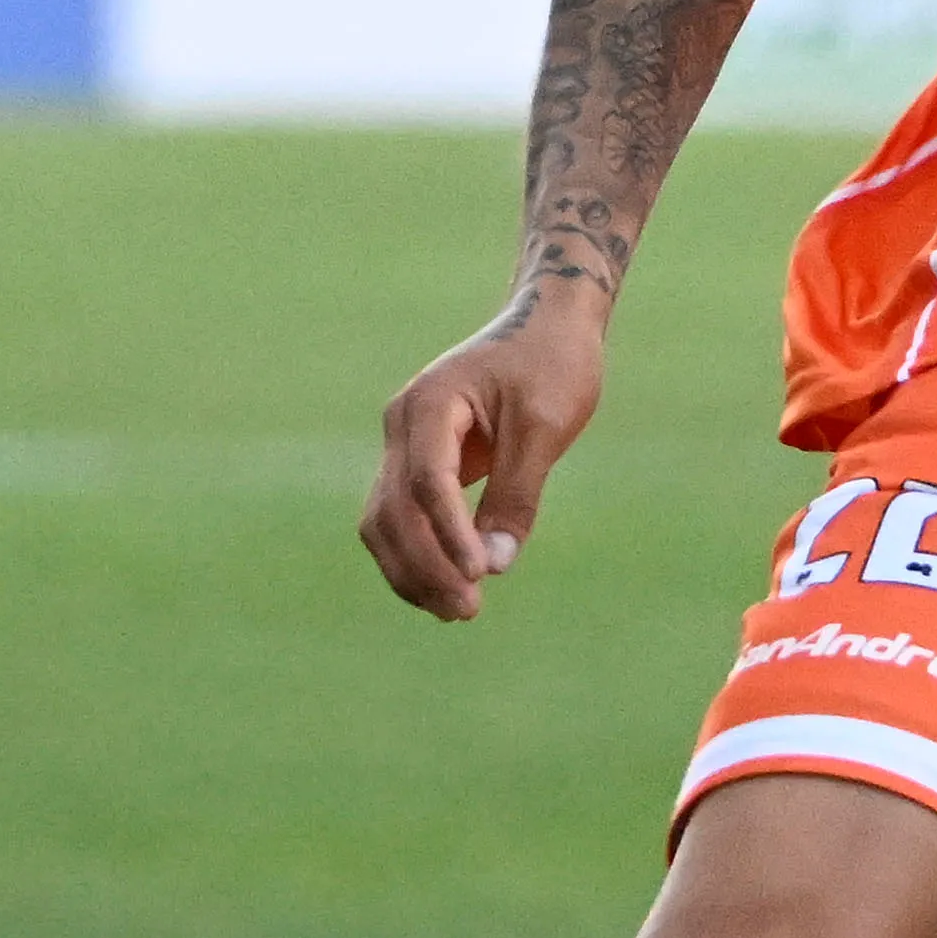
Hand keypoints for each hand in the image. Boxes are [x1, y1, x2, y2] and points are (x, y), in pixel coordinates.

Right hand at [365, 286, 611, 619]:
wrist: (547, 325)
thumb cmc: (552, 364)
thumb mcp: (545, 424)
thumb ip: (519, 491)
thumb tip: (497, 562)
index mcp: (429, 404)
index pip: (428, 483)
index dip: (449, 536)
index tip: (481, 576)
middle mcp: (402, 425)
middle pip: (393, 511)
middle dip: (425, 566)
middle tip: (469, 611)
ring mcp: (403, 445)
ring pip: (385, 522)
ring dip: (413, 572)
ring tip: (459, 611)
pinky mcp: (418, 464)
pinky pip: (402, 519)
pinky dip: (417, 557)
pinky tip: (447, 590)